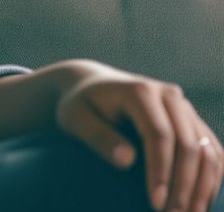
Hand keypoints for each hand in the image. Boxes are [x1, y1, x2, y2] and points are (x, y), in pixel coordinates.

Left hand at [54, 60, 221, 211]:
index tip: (155, 202)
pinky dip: (212, 177)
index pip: (159, 135)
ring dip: (204, 186)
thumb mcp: (75, 118)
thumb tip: (127, 161)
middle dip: (184, 185)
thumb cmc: (80, 105)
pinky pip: (212, 150)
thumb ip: (98, 136)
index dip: (161, 171)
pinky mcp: (192, 120)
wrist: (92, 86)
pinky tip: (201, 202)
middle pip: (189, 144)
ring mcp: (184, 107)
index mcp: (140, 91)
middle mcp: (169, 95)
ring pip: (207, 149)